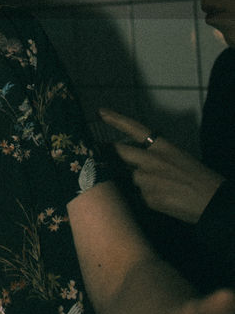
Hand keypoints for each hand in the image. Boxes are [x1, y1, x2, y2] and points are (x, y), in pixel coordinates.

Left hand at [99, 107, 223, 222]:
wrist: (213, 201)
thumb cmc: (200, 179)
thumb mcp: (178, 158)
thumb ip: (155, 156)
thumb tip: (136, 162)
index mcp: (163, 146)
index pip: (135, 128)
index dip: (116, 119)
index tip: (101, 112)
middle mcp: (152, 159)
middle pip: (120, 152)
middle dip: (109, 153)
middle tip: (100, 155)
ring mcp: (147, 178)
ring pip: (131, 178)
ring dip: (137, 183)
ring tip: (161, 188)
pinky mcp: (147, 197)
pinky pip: (139, 197)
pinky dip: (146, 199)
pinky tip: (164, 200)